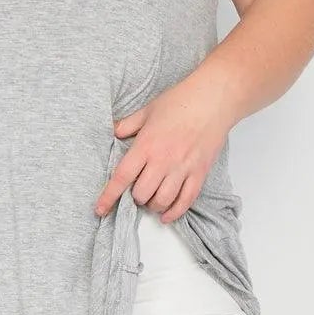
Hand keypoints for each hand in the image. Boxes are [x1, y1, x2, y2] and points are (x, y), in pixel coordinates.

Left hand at [93, 72, 234, 222]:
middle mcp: (163, 160)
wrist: (213, 99)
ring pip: (162, 201)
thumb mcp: (147, 110)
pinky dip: (174, 212)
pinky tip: (167, 215)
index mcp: (146, 145)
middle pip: (141, 194)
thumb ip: (128, 124)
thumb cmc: (180, 101)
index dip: (109, 196)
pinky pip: (186, 201)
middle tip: (137, 191)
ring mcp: (182, 168)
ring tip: (152, 200)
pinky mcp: (199, 173)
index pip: (122, 177)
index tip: (100, 209)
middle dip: (136, 197)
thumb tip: (113, 132)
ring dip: (153, 206)